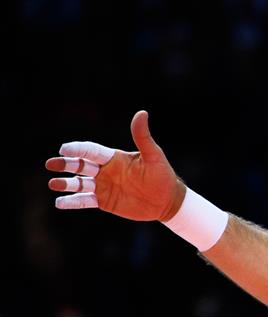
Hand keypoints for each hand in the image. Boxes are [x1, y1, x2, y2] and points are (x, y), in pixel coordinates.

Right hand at [45, 110, 185, 221]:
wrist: (167, 200)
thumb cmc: (162, 175)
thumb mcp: (153, 156)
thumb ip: (143, 137)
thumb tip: (142, 113)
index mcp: (113, 157)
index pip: (91, 151)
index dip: (78, 150)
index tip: (64, 149)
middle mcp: (104, 170)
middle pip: (80, 166)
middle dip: (65, 164)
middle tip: (51, 164)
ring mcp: (102, 186)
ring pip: (79, 183)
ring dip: (66, 184)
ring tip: (53, 184)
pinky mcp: (103, 201)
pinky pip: (84, 201)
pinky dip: (72, 202)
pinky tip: (59, 203)